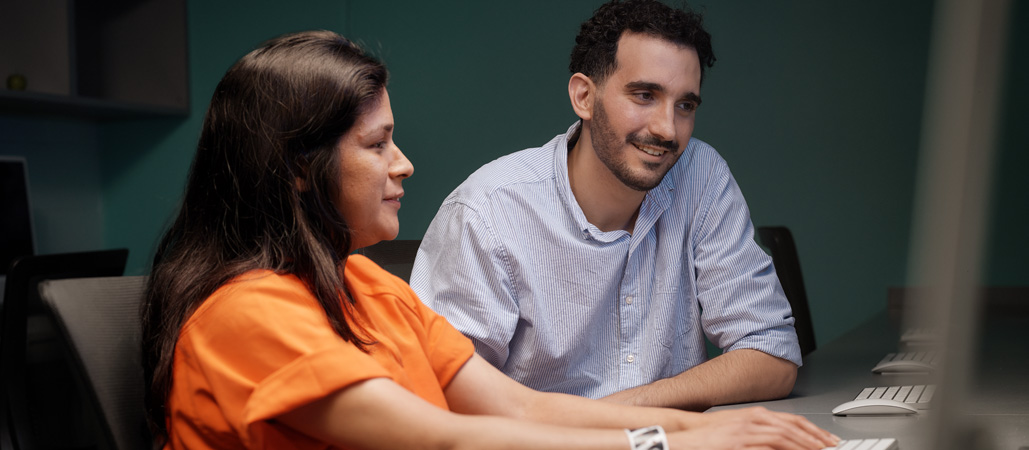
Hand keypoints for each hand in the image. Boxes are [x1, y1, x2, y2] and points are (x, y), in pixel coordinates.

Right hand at [668, 407, 838, 448]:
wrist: (691, 433)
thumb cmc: (713, 432)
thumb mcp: (741, 426)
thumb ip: (762, 431)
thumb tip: (783, 441)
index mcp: (757, 414)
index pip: (792, 420)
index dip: (813, 430)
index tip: (827, 440)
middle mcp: (754, 420)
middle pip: (791, 429)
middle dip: (814, 440)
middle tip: (829, 448)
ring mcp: (746, 433)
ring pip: (783, 438)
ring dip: (802, 447)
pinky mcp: (738, 445)